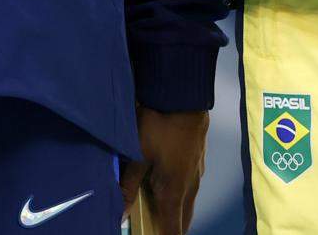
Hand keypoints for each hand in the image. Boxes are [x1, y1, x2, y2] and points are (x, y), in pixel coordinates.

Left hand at [120, 107, 207, 234]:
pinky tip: (168, 186)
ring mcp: (197, 172)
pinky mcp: (198, 159)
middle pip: (184, 219)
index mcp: (174, 191)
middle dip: (172, 229)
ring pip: (188, 202)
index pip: (173, 229)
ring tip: (160, 213)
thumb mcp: (136, 155)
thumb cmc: (159, 126)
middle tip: (155, 229)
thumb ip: (128, 186)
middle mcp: (190, 186)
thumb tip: (120, 214)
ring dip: (176, 212)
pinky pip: (191, 186)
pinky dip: (180, 195)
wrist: (183, 96)